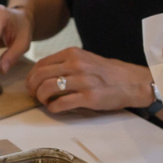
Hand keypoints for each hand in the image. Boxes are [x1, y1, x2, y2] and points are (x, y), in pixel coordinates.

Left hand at [26, 48, 153, 113]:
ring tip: (44, 102)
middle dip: (32, 88)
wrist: (132, 82)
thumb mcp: (85, 59)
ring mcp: (83, 81)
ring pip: (47, 89)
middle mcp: (76, 65)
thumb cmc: (107, 72)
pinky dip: (53, 108)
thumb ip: (66, 63)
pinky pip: (61, 104)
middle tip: (34, 95)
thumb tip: (43, 74)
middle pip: (40, 76)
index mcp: (73, 54)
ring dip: (41, 98)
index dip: (31, 76)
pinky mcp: (89, 98)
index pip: (41, 64)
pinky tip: (55, 109)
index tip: (31, 84)